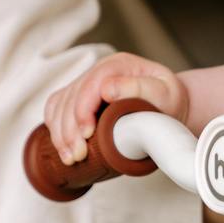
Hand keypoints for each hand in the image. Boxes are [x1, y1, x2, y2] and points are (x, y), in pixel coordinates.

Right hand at [42, 52, 188, 166]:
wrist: (168, 106)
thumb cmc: (168, 101)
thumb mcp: (164, 92)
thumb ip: (140, 88)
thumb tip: (107, 89)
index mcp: (119, 65)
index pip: (92, 83)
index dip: (84, 109)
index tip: (87, 134)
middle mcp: (99, 72)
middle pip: (71, 96)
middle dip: (70, 128)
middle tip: (77, 155)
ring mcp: (86, 84)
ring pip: (60, 104)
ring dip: (60, 133)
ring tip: (70, 158)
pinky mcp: (78, 98)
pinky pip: (56, 109)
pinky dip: (55, 129)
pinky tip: (63, 147)